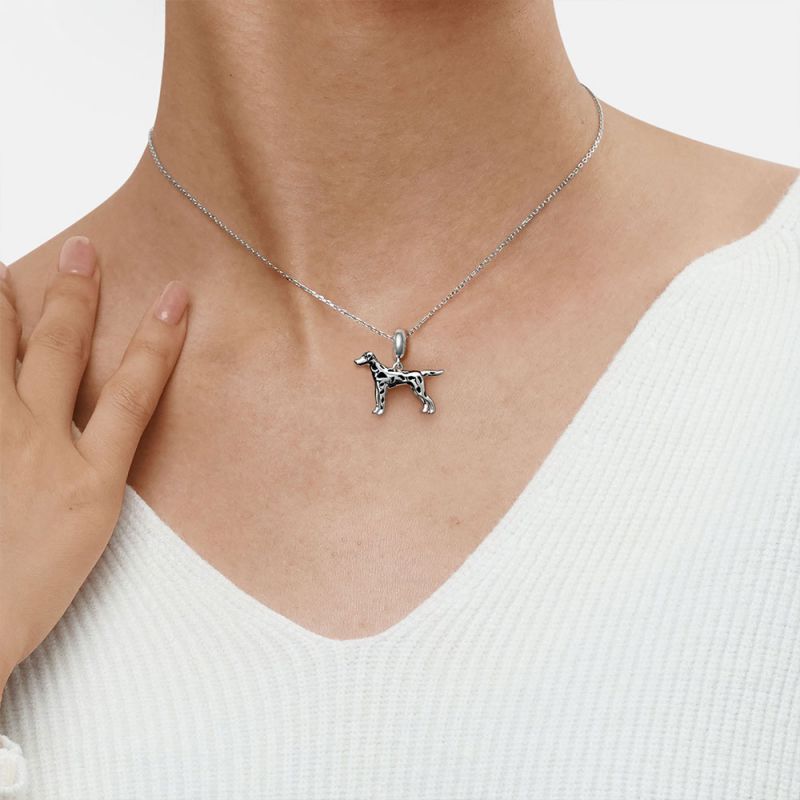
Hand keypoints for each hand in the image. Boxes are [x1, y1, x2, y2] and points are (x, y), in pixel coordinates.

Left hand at [0, 235, 189, 681]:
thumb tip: (93, 425)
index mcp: (89, 479)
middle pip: (62, 355)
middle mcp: (39, 451)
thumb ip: (89, 472)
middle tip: (82, 252)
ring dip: (3, 309)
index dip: (159, 340)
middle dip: (77, 298)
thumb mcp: (85, 532)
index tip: (176, 297)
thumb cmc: (28, 591)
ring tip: (5, 271)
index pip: (135, 391)